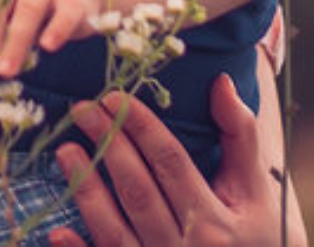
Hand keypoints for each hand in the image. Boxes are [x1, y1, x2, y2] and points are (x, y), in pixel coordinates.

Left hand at [49, 74, 306, 246]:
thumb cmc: (255, 236)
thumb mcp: (256, 191)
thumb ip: (240, 136)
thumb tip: (220, 81)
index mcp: (215, 222)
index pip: (170, 163)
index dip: (141, 126)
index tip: (114, 96)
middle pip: (138, 191)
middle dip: (109, 146)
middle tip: (81, 109)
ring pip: (115, 232)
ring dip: (87, 191)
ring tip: (65, 151)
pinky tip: (57, 230)